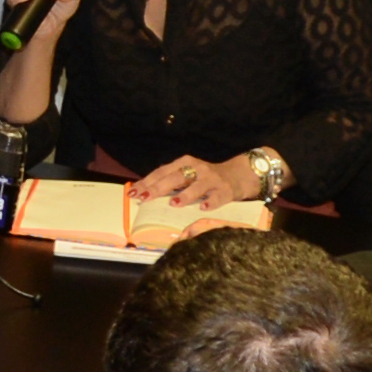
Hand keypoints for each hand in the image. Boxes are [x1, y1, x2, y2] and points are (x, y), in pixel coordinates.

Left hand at [130, 154, 254, 206]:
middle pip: (177, 177)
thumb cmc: (204, 178)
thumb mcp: (186, 175)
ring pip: (198, 186)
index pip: (162, 172)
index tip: (134, 193)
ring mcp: (212, 179)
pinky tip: (203, 208)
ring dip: (185, 194)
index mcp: (184, 163)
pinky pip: (218, 197)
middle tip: (146, 198)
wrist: (238, 175)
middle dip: (160, 187)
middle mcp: (197, 169)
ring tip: (174, 203)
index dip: (147, 182)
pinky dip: (211, 202)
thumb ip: (167, 182)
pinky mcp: (226, 190)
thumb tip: (140, 193)